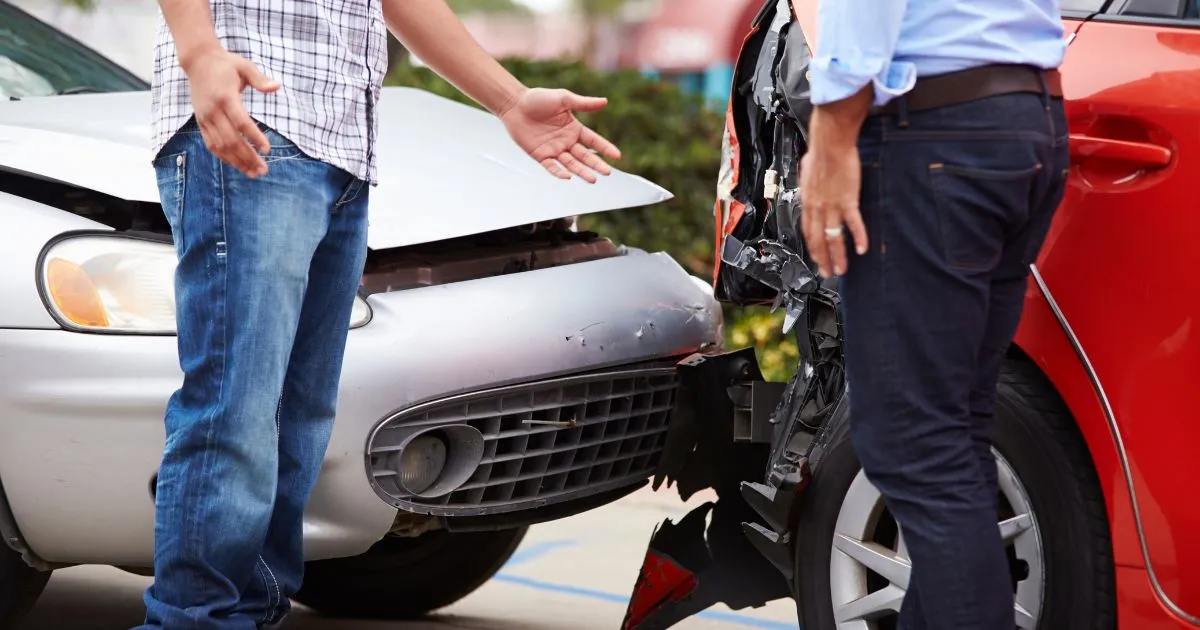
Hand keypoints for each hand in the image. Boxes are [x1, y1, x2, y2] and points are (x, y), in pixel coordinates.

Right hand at [184, 48, 280, 177]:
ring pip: (220, 146)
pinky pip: (211, 144)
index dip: (254, 137)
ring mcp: (205, 118)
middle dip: (248, 157)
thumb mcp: (245, 66)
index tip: (267, 150)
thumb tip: (276, 87)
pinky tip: (238, 165)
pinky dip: (224, 157)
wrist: (198, 61)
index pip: (241, 122)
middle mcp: (213, 110)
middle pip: (231, 139)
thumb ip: (260, 79)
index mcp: (225, 97)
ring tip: (254, 173)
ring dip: (237, 161)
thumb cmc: (226, 64)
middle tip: (264, 170)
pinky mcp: (200, 122)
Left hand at [499, 88, 621, 182]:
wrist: (514, 104)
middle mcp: (566, 141)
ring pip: (571, 164)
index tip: (617, 156)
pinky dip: (559, 172)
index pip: (593, 141)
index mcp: (574, 128)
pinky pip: (551, 167)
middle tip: (607, 172)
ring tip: (593, 179)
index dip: (605, 148)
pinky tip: (568, 177)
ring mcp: (554, 149)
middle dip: (596, 164)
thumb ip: (583, 103)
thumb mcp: (563, 99)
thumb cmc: (538, 98)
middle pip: (585, 156)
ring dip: (582, 172)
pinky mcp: (540, 155)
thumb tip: (605, 101)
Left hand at [799, 143, 868, 277]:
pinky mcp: (847, 201)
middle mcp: (817, 208)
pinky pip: (853, 224)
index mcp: (807, 202)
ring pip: (833, 238)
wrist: (830, 144)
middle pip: (818, 240)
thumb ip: (809, 183)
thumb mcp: (807, 172)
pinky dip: (858, 237)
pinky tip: (862, 249)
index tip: (816, 258)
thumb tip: (809, 183)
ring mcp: (832, 206)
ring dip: (838, 256)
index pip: (807, 231)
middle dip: (822, 259)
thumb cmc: (820, 153)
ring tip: (841, 269)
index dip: (812, 247)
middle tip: (827, 273)